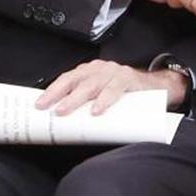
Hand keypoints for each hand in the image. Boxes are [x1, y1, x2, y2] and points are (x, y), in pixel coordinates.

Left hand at [34, 59, 187, 115]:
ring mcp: (114, 72)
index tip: (39, 105)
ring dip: (77, 98)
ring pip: (92, 83)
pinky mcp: (128, 79)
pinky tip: (97, 110)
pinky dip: (105, 99)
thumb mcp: (102, 96)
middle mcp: (100, 69)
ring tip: (65, 111)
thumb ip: (87, 104)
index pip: (67, 78)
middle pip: (76, 80)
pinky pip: (115, 88)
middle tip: (49, 110)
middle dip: (60, 94)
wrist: (156, 87)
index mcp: (90, 72)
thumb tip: (64, 126)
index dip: (52, 90)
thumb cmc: (123, 94)